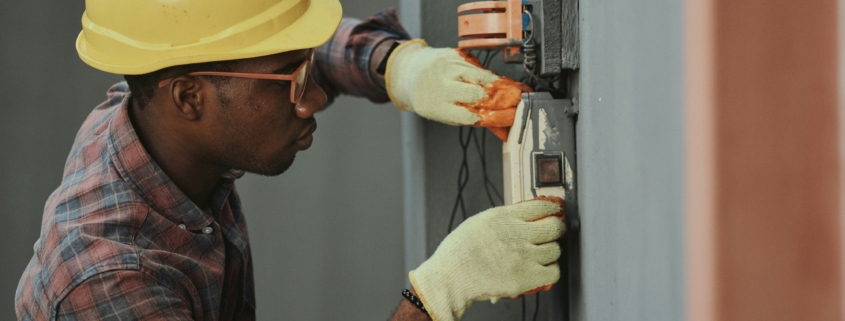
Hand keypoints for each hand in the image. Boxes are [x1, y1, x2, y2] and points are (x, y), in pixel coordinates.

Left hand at [385, 39, 530, 140]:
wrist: (411, 72)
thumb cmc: (432, 98)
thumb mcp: (448, 115)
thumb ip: (476, 121)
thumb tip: (504, 130)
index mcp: (439, 108)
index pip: (473, 116)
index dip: (496, 117)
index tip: (513, 117)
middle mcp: (442, 86)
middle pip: (480, 94)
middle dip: (503, 99)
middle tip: (519, 102)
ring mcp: (449, 68)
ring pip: (483, 77)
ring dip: (502, 85)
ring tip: (516, 91)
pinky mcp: (455, 55)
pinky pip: (480, 66)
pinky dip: (491, 74)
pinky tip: (499, 80)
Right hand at [409, 197, 565, 320]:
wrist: (451, 277)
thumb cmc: (459, 252)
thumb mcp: (480, 222)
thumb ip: (504, 218)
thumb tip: (525, 217)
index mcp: (504, 217)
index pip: (541, 206)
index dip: (553, 208)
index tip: (555, 211)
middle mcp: (517, 234)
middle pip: (554, 227)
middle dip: (556, 229)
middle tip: (553, 233)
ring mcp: (524, 256)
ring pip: (555, 250)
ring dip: (550, 252)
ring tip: (539, 255)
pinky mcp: (526, 277)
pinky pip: (553, 272)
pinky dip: (550, 271)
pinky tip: (540, 270)